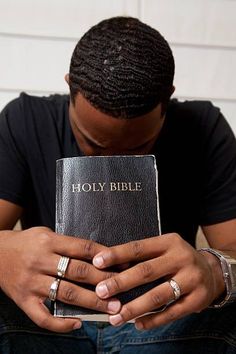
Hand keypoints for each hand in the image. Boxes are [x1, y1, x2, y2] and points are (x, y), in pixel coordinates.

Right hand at [0, 227, 120, 331]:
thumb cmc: (26, 242)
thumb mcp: (46, 234)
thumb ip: (68, 244)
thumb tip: (98, 256)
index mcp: (49, 242)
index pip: (82, 248)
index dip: (104, 256)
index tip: (122, 264)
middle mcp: (41, 261)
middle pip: (78, 271)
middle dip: (104, 281)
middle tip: (123, 289)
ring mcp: (31, 282)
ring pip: (66, 293)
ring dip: (91, 302)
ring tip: (111, 307)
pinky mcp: (23, 300)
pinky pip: (42, 317)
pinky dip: (60, 324)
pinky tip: (77, 324)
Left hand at [92, 233, 224, 329]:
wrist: (212, 272)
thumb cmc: (178, 260)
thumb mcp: (164, 249)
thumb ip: (143, 256)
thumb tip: (110, 266)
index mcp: (169, 242)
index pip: (139, 247)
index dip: (117, 255)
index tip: (97, 262)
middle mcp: (181, 258)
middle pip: (146, 271)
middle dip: (121, 282)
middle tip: (101, 292)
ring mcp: (191, 279)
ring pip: (158, 295)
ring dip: (134, 308)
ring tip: (115, 317)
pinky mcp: (198, 299)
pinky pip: (172, 312)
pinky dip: (153, 320)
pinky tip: (137, 324)